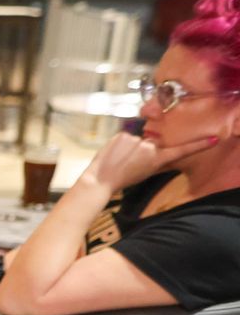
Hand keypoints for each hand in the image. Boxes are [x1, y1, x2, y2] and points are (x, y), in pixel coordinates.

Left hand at [81, 130, 213, 193]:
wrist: (101, 179)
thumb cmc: (125, 179)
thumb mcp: (148, 173)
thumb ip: (161, 163)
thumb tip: (172, 158)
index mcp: (157, 158)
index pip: (181, 150)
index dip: (199, 145)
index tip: (214, 139)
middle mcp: (149, 147)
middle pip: (154, 143)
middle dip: (146, 150)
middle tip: (131, 162)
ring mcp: (135, 139)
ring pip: (139, 140)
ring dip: (133, 147)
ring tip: (121, 159)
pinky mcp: (122, 134)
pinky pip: (127, 136)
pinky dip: (123, 143)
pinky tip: (116, 152)